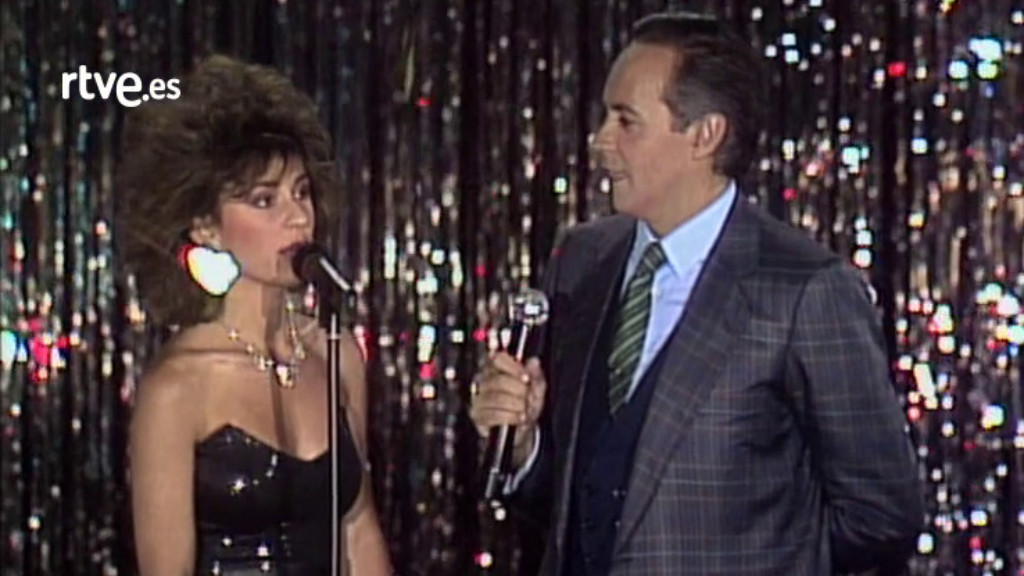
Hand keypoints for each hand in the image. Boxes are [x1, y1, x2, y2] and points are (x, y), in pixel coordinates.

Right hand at [468, 352, 546, 468]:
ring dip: (515, 405)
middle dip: (518, 390)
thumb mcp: (536, 389)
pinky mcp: (478, 416)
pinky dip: (509, 417)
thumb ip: (536, 375)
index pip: (498, 359)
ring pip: (496, 398)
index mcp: (497, 369)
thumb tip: (534, 362)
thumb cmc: (526, 406)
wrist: (521, 431)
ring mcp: (479, 399)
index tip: (526, 378)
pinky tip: (518, 418)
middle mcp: (484, 381)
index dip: (513, 367)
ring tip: (524, 410)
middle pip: (498, 380)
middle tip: (528, 398)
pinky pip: (492, 415)